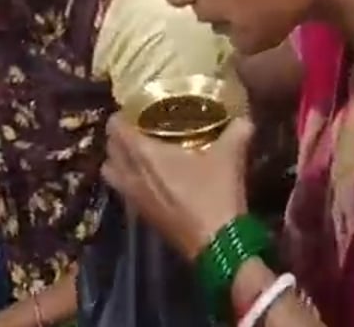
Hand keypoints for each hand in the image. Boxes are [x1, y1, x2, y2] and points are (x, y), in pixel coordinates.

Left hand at [102, 112, 254, 258]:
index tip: (133, 108)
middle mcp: (131, 174)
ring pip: (110, 172)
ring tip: (136, 153)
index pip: (115, 128)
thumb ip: (237, 131)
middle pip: (109, 149)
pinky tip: (148, 179)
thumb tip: (243, 117)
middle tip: (137, 127)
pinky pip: (122, 191)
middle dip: (117, 136)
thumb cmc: (215, 194)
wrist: (217, 244)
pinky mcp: (140, 215)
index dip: (120, 115)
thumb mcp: (230, 157)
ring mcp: (132, 197)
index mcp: (144, 154)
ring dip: (117, 160)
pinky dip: (126, 181)